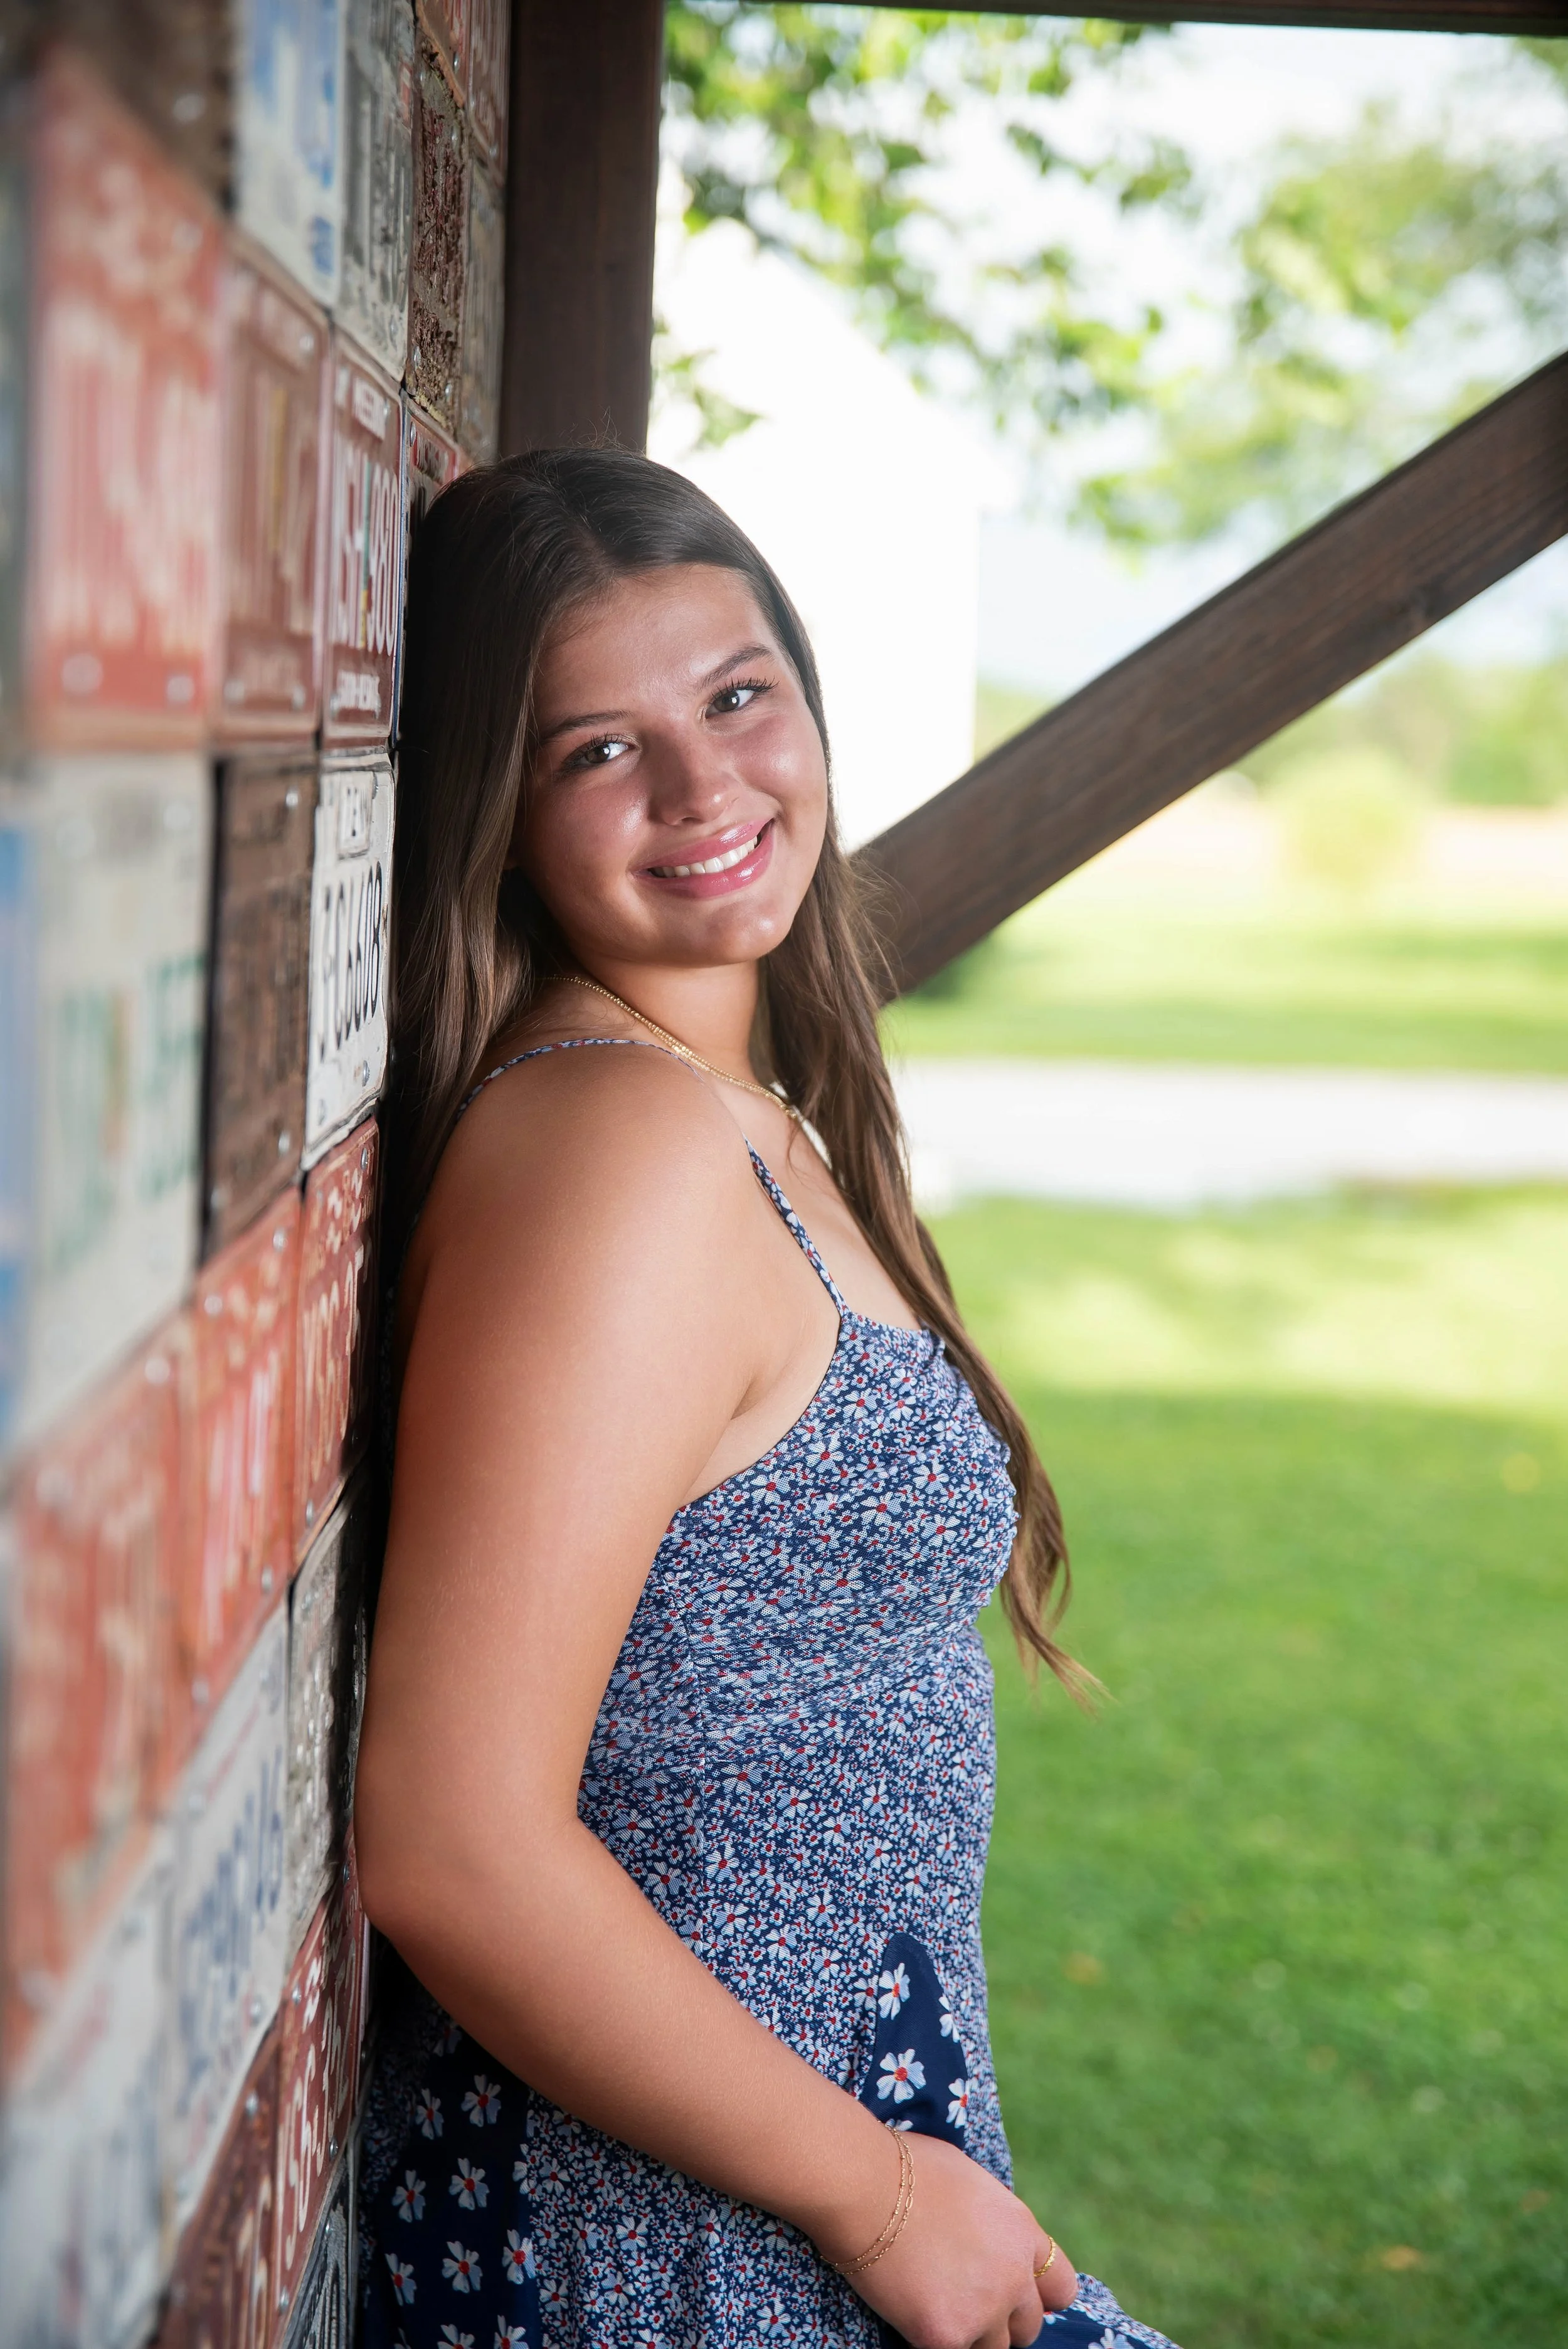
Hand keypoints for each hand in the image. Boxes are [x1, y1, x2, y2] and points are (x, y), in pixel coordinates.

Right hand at [819, 2131, 1077, 2348]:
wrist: (865, 2186)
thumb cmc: (906, 2169)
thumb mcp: (970, 2183)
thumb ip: (992, 2222)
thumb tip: (985, 2238)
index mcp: (1021, 2231)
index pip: (1060, 2287)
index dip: (1037, 2295)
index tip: (1014, 2294)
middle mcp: (1013, 2275)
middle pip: (1029, 2326)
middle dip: (1002, 2320)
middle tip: (965, 2302)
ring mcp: (983, 2310)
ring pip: (993, 2348)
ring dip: (969, 2334)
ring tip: (934, 2303)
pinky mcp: (946, 2335)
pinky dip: (931, 2338)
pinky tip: (909, 2310)